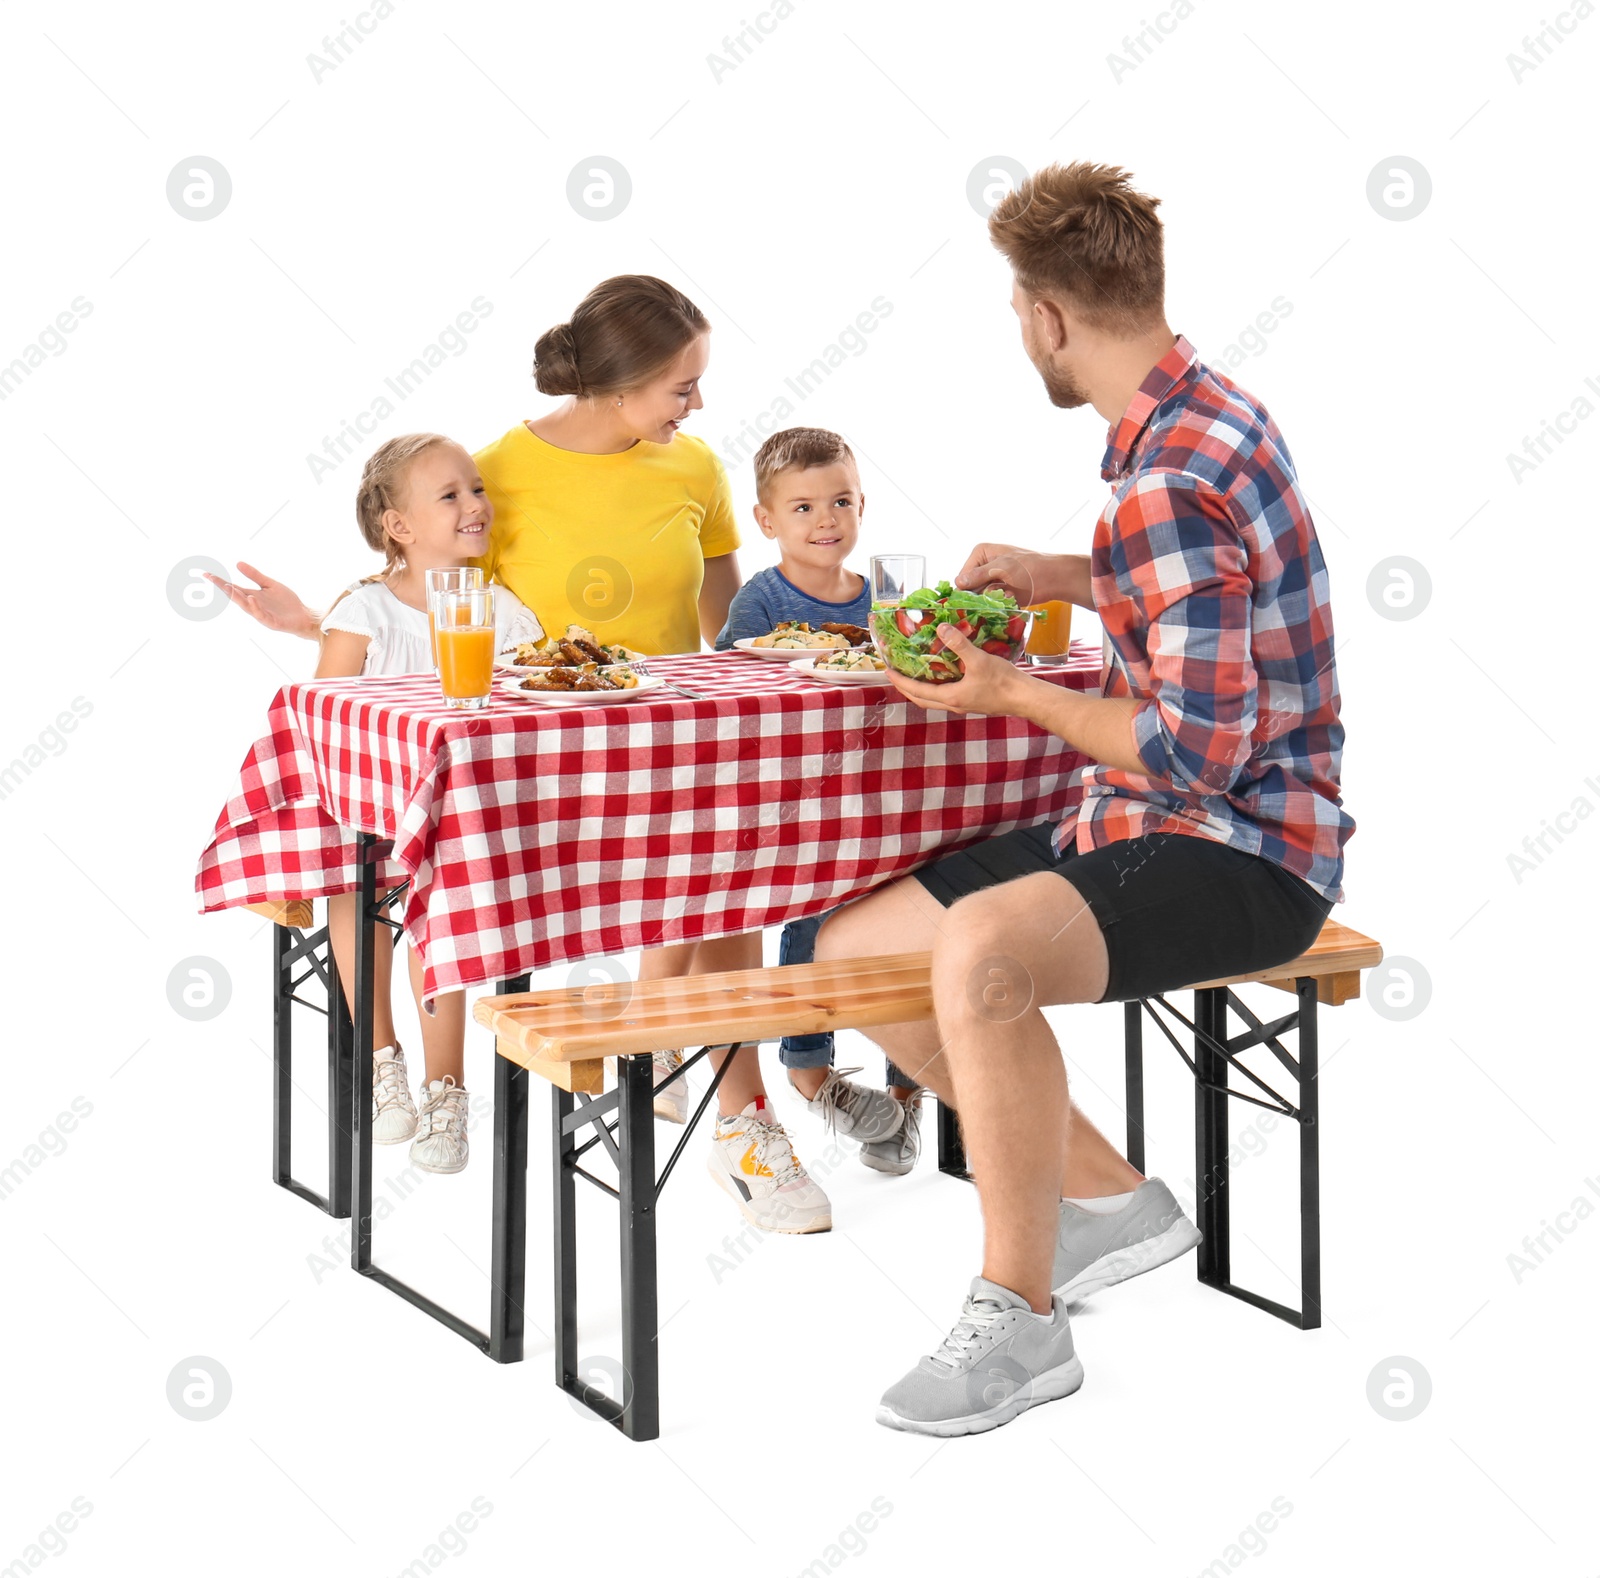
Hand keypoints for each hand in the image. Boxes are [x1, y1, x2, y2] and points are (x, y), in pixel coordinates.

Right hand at [204, 562, 320, 640]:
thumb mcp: (270, 584)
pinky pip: (261, 614)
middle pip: (235, 596)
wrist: (304, 616)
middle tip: (211, 578)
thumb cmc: (287, 602)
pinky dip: (255, 606)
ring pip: (245, 606)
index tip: (206, 573)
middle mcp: (253, 605)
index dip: (220, 582)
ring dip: (236, 596)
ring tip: (227, 586)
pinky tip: (251, 598)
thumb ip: (255, 575)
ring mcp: (261, 614)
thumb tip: (238, 563)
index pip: (233, 588)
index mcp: (252, 596)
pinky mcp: (271, 622)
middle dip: (223, 587)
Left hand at [887, 625, 1034, 717]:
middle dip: (906, 688)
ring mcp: (964, 705)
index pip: (917, 691)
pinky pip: (947, 696)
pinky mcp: (973, 701)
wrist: (1025, 697)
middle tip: (895, 674)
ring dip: (921, 689)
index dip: (900, 681)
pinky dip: (937, 687)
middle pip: (922, 699)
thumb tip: (941, 629)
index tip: (887, 671)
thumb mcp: (979, 660)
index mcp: (951, 698)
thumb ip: (959, 644)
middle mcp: (954, 705)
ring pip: (934, 700)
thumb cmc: (1003, 682)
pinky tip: (942, 675)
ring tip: (914, 674)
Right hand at [954, 542, 1091, 609]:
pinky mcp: (1000, 594)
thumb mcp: (1003, 567)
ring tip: (1007, 595)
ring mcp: (992, 581)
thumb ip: (979, 575)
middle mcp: (984, 567)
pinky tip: (1011, 599)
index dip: (965, 589)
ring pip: (980, 598)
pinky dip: (999, 604)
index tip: (969, 600)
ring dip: (991, 601)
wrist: (1054, 579)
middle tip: (993, 597)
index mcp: (981, 554)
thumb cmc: (1031, 567)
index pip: (962, 575)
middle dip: (980, 596)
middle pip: (969, 588)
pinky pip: (991, 604)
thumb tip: (958, 582)